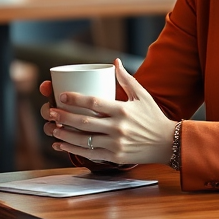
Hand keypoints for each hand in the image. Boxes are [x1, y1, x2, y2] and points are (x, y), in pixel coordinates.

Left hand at [44, 59, 176, 164]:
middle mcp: (118, 127)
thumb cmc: (154, 117)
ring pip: (84, 140)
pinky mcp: (115, 157)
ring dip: (65, 134)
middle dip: (64, 116)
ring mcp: (116, 144)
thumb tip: (115, 61)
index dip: (75, 99)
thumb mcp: (142, 96)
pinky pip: (90, 154)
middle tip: (50, 111)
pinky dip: (73, 150)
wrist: (169, 143)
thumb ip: (126, 79)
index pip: (93, 103)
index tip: (62, 96)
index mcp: (122, 110)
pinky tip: (62, 145)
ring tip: (52, 128)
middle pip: (84, 122)